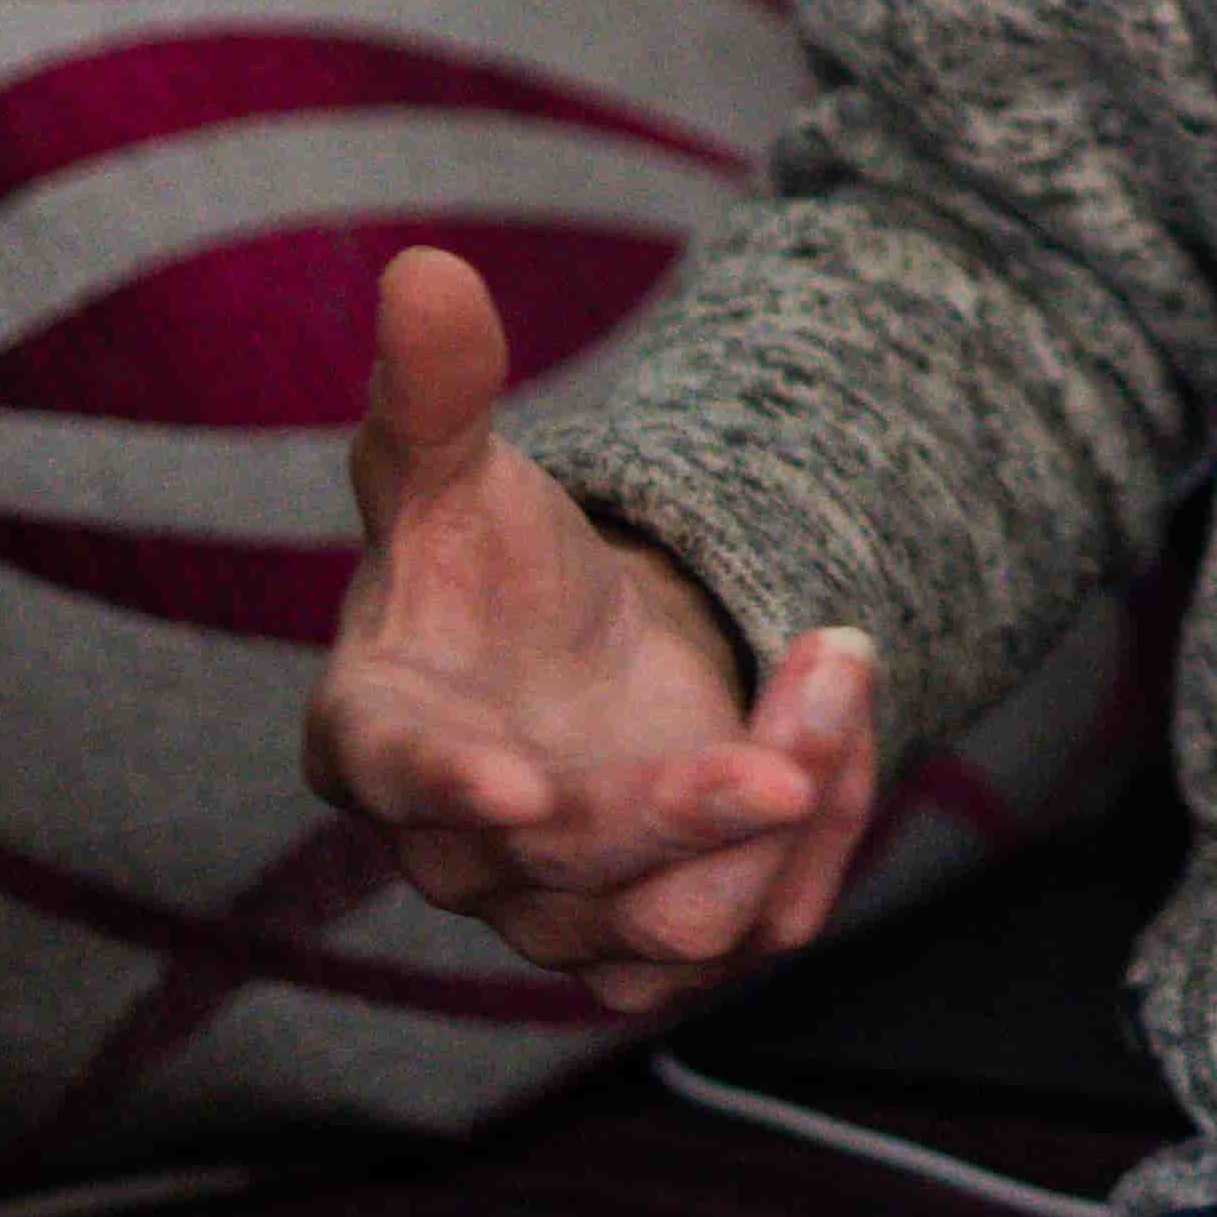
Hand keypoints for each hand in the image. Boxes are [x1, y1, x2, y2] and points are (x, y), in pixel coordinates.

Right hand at [301, 246, 884, 1015]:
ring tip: (837, 663)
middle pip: (574, 864)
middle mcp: (459, 854)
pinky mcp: (652, 945)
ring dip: (791, 802)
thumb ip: (437, 389)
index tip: (520, 783)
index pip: (397, 774)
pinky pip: (755, 927)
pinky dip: (825, 834)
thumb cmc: (489, 568)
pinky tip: (839, 725)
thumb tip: (424, 271)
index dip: (451, 785)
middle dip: (699, 787)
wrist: (579, 654)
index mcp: (376, 732)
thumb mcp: (459, 469)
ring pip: (680, 925)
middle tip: (823, 669)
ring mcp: (558, 917)